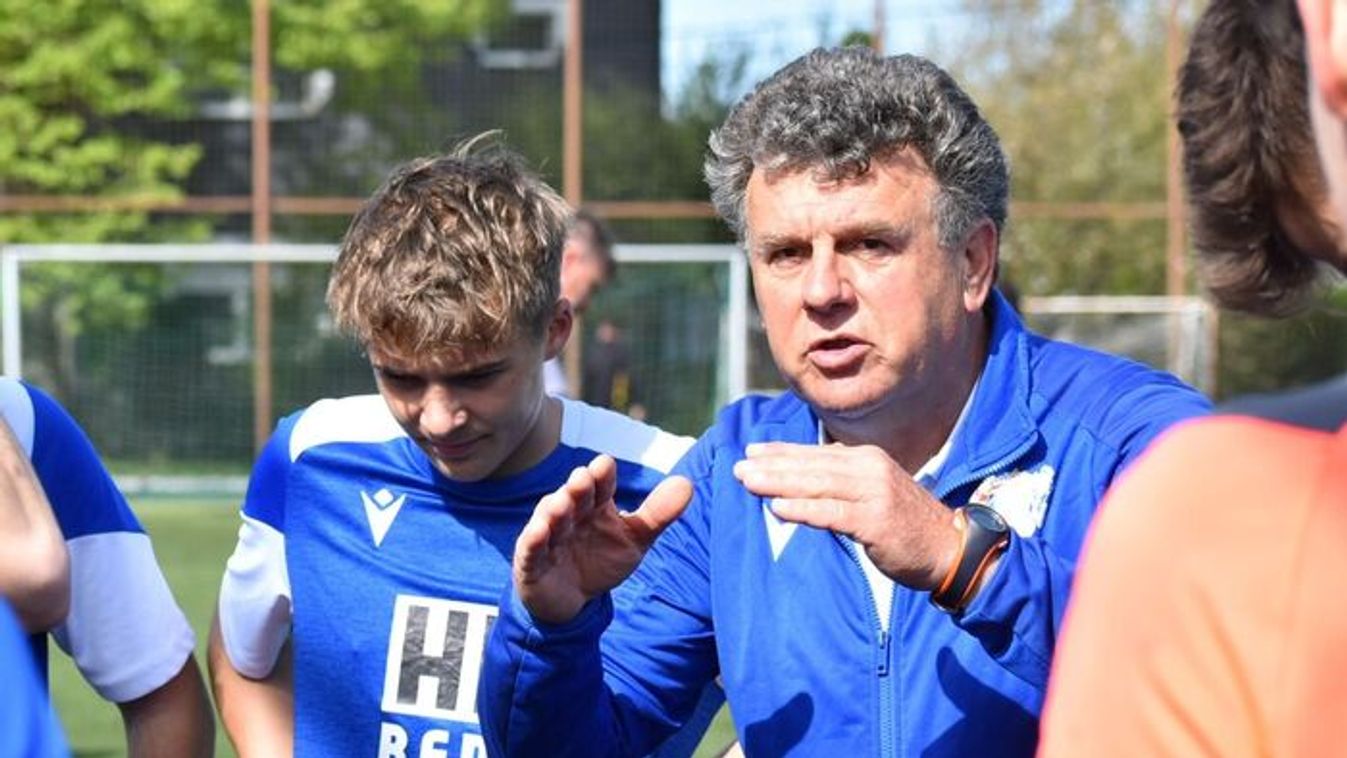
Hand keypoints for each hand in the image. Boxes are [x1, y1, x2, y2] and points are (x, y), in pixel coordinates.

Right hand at [513, 455, 692, 624]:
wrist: (573, 601)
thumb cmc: (601, 559)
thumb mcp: (635, 539)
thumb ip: (658, 514)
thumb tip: (687, 483)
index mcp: (595, 505)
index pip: (600, 484)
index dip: (601, 475)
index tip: (605, 465)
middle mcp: (570, 514)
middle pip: (573, 496)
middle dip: (577, 487)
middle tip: (583, 478)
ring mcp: (548, 536)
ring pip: (550, 517)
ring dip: (555, 509)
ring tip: (563, 502)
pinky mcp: (530, 562)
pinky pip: (530, 548)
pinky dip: (534, 539)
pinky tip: (540, 531)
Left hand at [733, 442, 958, 590]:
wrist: (951, 548)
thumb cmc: (907, 524)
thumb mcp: (874, 492)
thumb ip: (843, 483)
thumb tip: (802, 479)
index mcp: (867, 460)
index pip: (816, 454)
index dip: (782, 452)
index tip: (751, 452)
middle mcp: (870, 470)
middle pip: (812, 466)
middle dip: (772, 466)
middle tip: (739, 467)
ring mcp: (874, 494)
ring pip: (817, 485)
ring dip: (779, 483)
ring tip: (749, 482)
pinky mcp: (876, 521)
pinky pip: (832, 513)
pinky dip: (803, 510)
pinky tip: (778, 509)